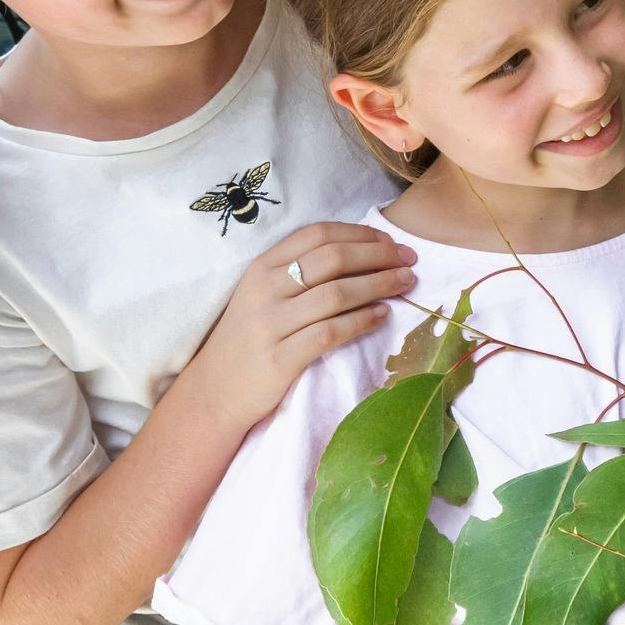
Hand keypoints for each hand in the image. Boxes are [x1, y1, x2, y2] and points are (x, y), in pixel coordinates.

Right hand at [184, 222, 415, 432]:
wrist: (214, 391)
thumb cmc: (249, 338)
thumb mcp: (262, 294)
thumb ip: (298, 270)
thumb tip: (360, 251)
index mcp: (262, 267)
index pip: (317, 234)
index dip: (360, 233)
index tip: (390, 241)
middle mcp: (265, 290)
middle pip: (333, 258)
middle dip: (379, 255)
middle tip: (410, 261)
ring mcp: (270, 324)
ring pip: (337, 293)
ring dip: (380, 284)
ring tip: (406, 284)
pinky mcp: (279, 359)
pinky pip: (331, 333)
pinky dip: (363, 321)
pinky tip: (383, 316)